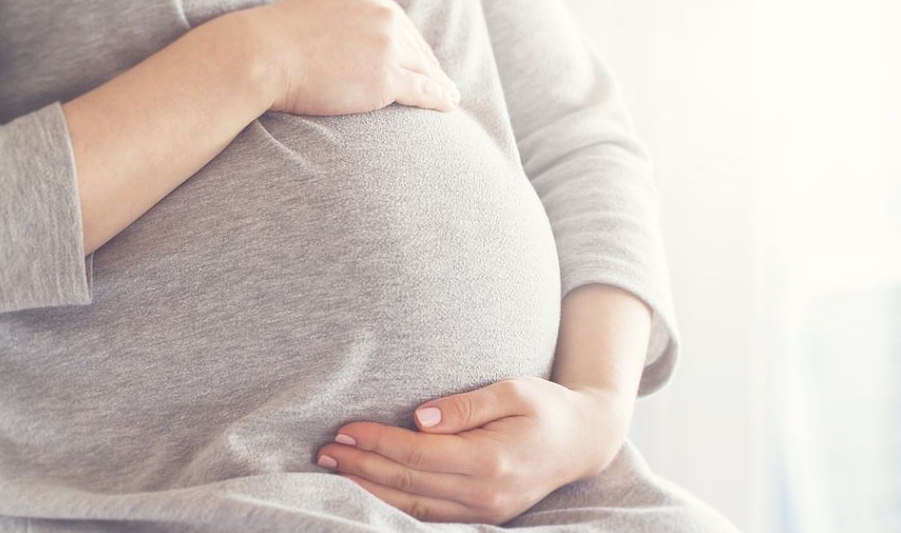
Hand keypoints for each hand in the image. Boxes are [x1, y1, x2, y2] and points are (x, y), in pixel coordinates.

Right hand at [243, 0, 458, 115]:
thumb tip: (352, 40)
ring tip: (451, 97)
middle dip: (431, 67)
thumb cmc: (278, 40)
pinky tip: (449, 105)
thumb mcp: (319, 14)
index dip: (415, 48)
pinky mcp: (386, 78)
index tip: (424, 62)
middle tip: (444, 83)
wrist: (263, 55)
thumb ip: (345, 22)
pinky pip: (423, 90)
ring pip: (425, 69)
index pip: (402, 25)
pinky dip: (440, 99)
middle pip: (417, 47)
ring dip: (441, 85)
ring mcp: (388, 47)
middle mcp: (385, 16)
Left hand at [315, 375, 633, 524]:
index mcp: (491, 459)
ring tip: (336, 470)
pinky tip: (371, 490)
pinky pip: (429, 517)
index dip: (377, 442)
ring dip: (370, 490)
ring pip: (413, 508)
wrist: (582, 441)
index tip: (345, 429)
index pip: (419, 454)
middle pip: (409, 484)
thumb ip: (466, 405)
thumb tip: (419, 417)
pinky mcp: (483, 516)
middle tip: (324, 451)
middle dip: (362, 467)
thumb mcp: (513, 390)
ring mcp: (485, 511)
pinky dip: (394, 505)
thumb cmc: (546, 407)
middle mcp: (485, 493)